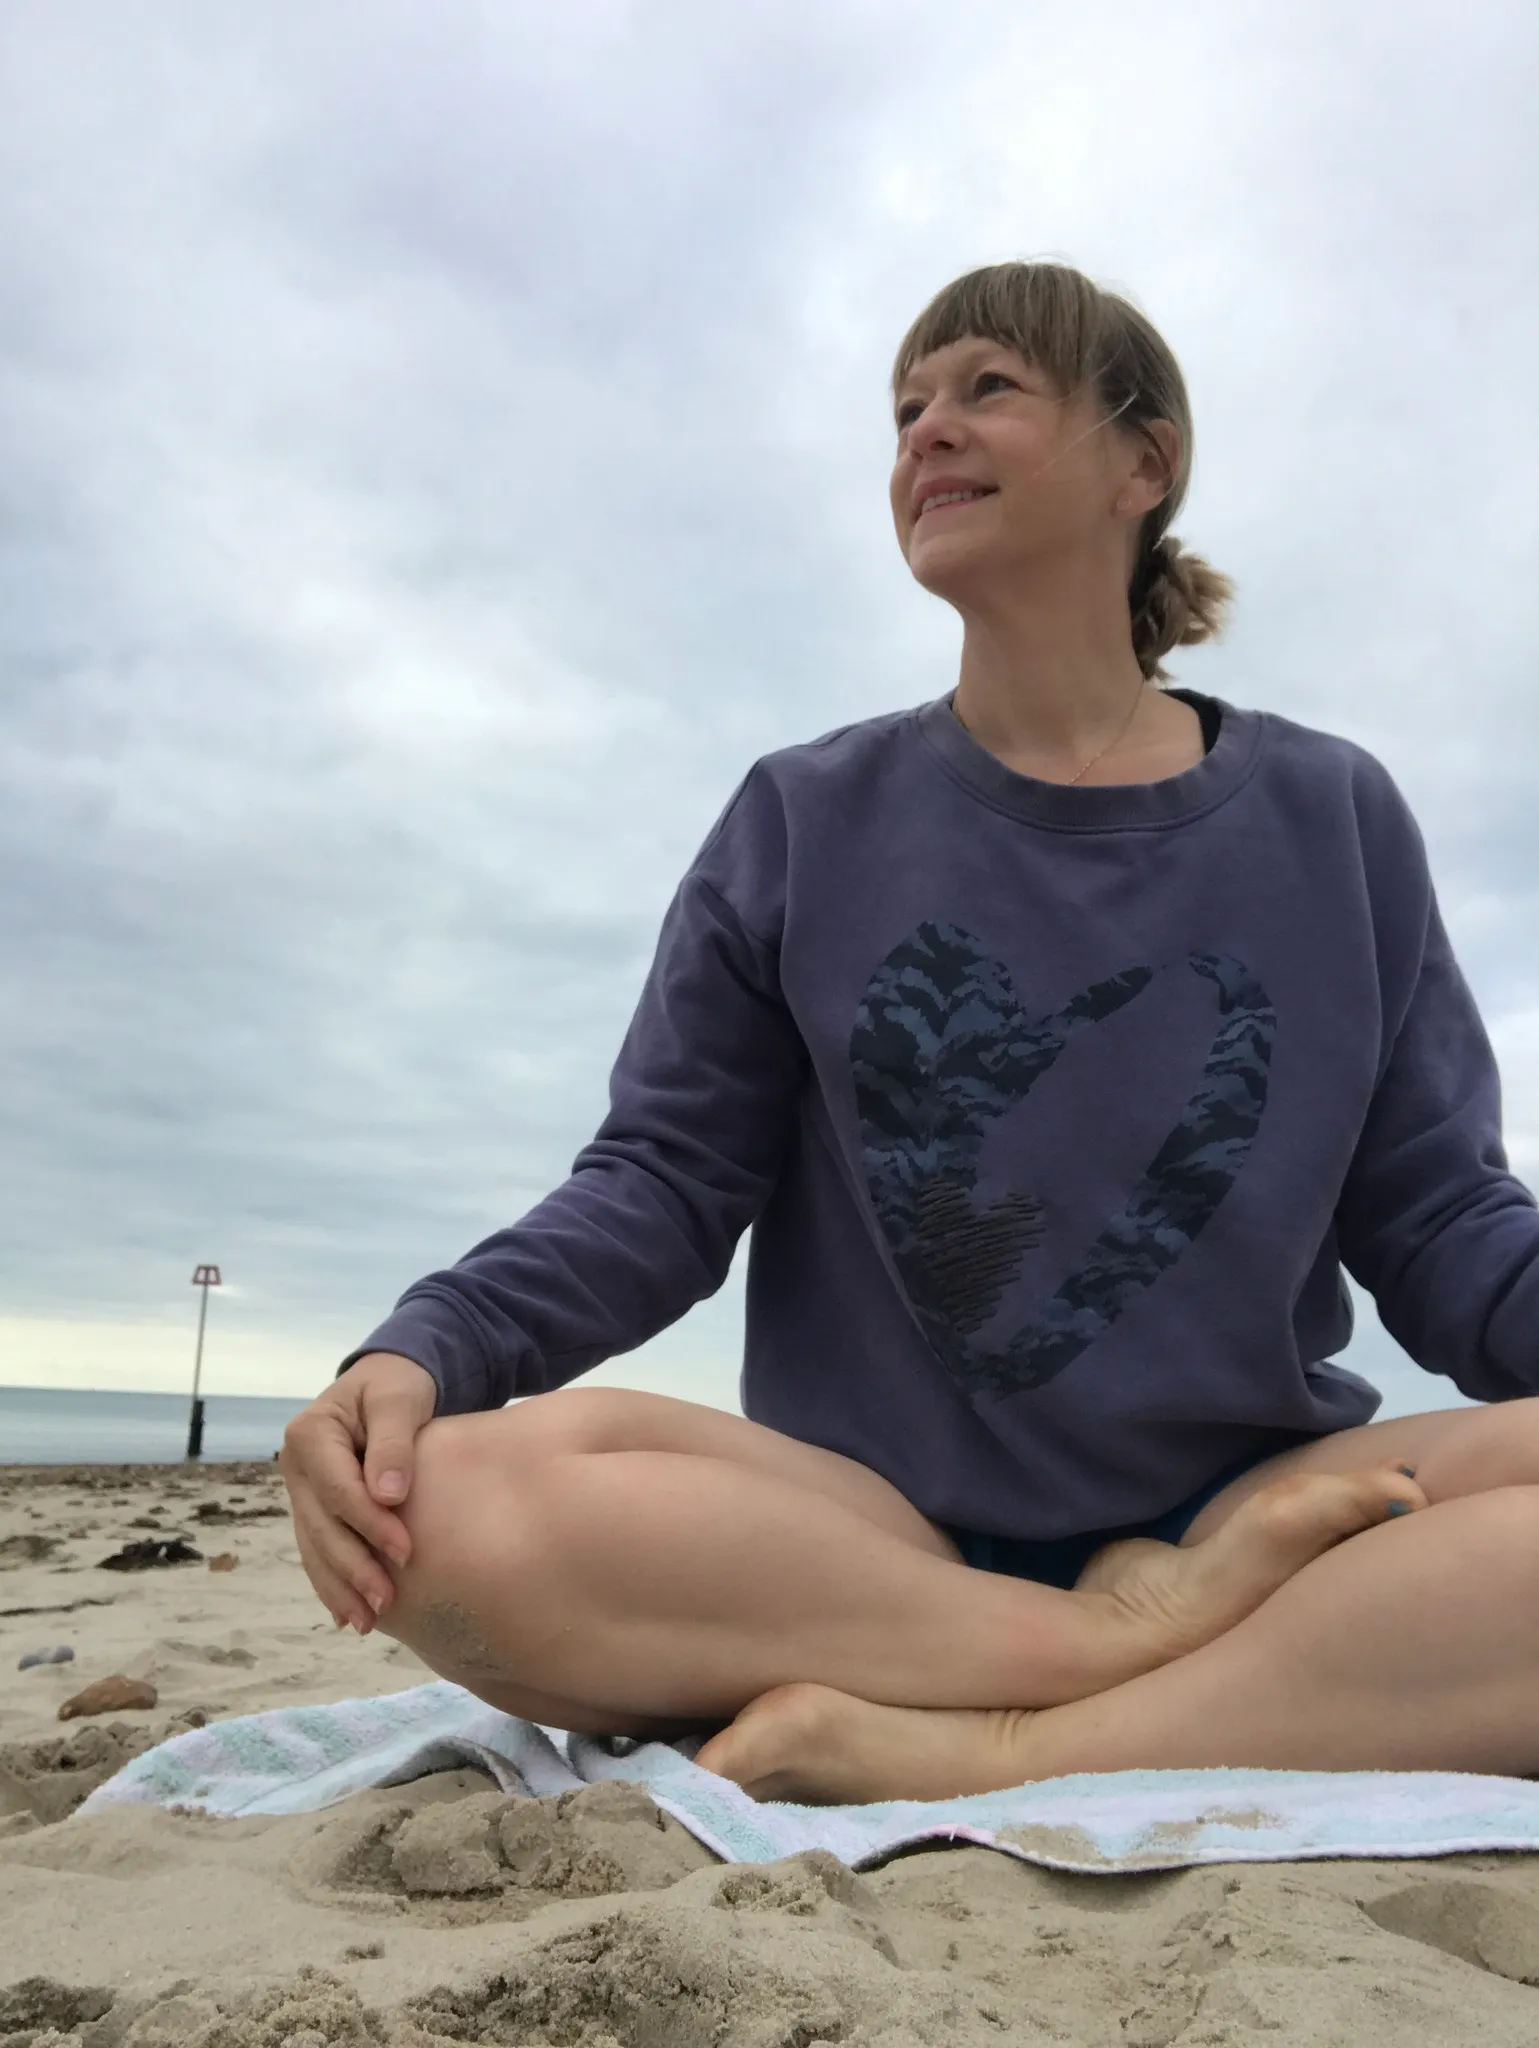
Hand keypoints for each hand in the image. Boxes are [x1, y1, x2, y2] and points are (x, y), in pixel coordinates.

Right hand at [279, 1351, 436, 1633]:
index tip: (407, 1551)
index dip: (370, 1525)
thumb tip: (389, 1496)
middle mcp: (296, 1466)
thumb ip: (394, 1443)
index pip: (338, 1490)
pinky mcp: (314, 1507)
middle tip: (387, 1601)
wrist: (388, 1381)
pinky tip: (348, 1615)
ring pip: (315, 1546)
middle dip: (353, 1568)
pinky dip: (333, 1583)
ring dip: (340, 1587)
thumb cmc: (397, 1385)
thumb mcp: (399, 1399)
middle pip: (322, 1527)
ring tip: (368, 1623)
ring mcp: (301, 1490)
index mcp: (310, 1434)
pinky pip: (319, 1550)